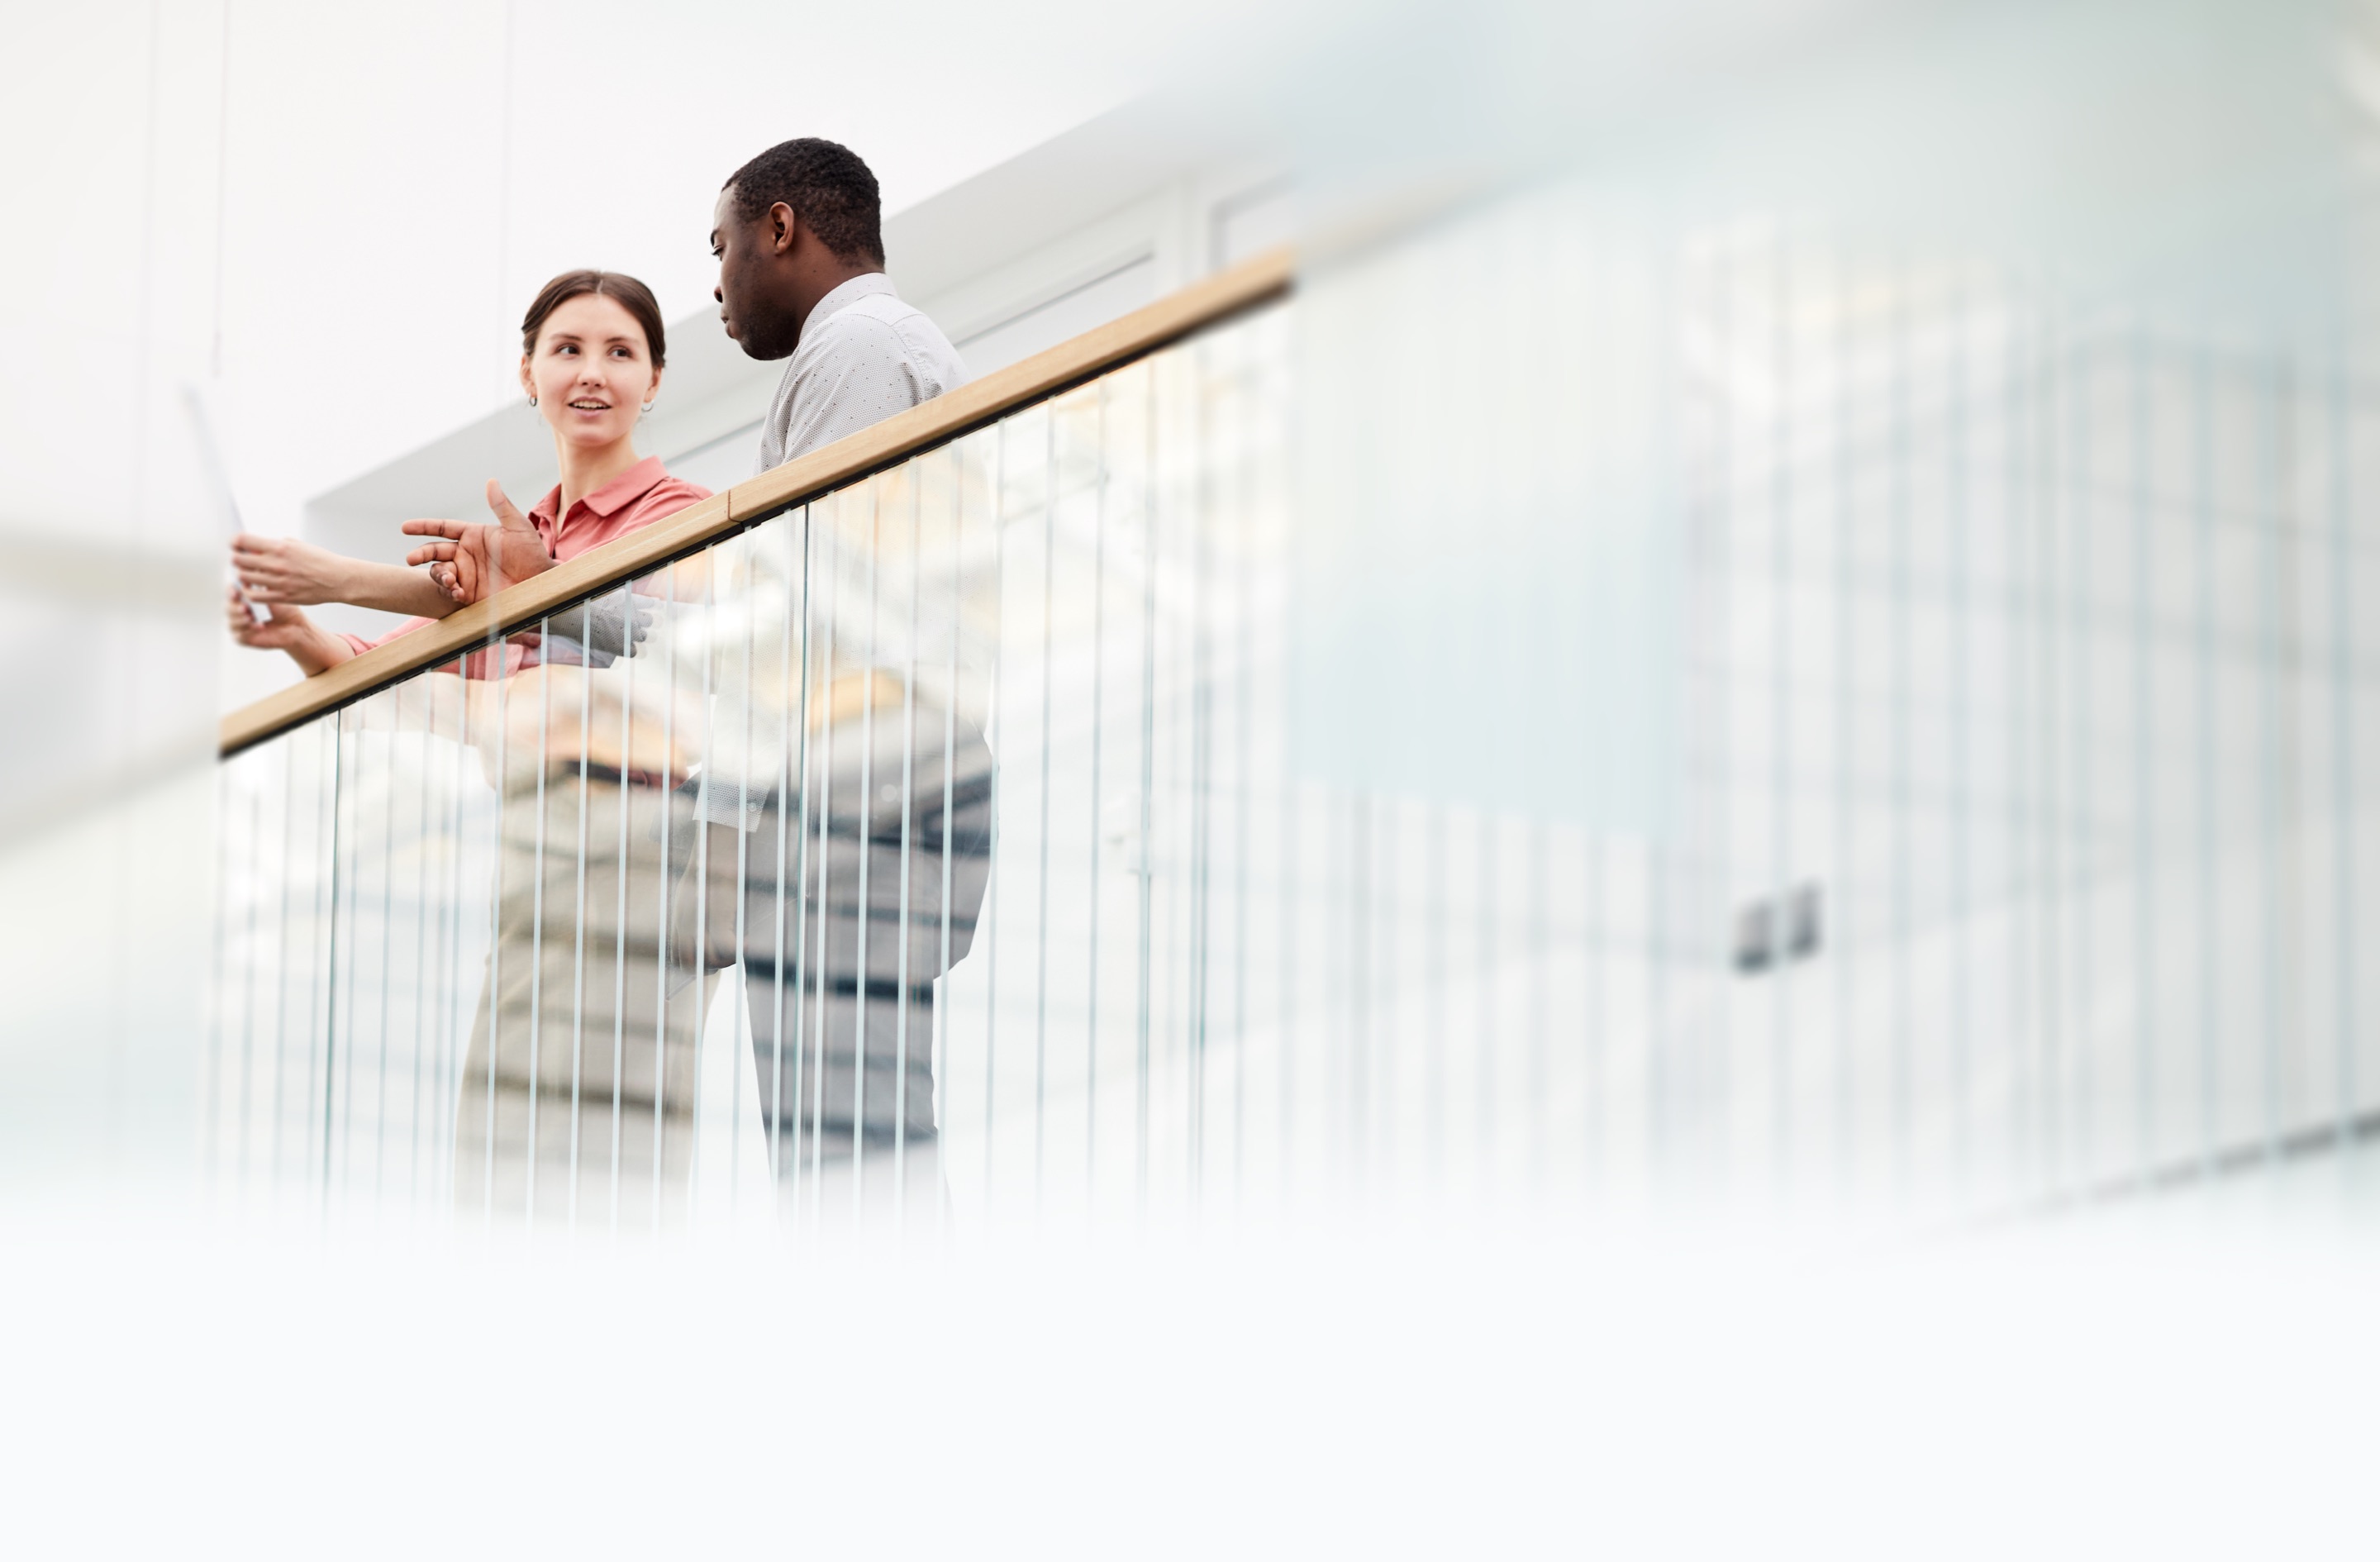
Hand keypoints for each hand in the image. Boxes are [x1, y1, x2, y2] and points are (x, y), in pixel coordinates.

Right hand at [226, 583, 315, 650]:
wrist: (295, 627)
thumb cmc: (285, 608)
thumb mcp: (273, 593)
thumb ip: (260, 582)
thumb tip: (253, 565)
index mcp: (242, 597)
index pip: (230, 592)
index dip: (231, 592)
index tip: (237, 592)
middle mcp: (237, 610)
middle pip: (228, 606)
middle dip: (235, 606)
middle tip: (245, 607)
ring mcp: (238, 624)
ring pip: (232, 621)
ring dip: (241, 618)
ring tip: (251, 616)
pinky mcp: (242, 638)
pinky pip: (239, 635)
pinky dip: (248, 630)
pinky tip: (259, 626)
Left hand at [229, 532, 354, 604]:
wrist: (338, 579)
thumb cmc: (320, 561)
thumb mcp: (297, 545)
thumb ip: (275, 545)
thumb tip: (256, 547)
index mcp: (280, 547)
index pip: (243, 541)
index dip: (235, 541)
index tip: (235, 543)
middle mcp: (276, 564)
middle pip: (238, 560)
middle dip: (237, 557)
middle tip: (240, 558)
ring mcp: (278, 581)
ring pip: (243, 577)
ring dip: (242, 574)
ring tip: (248, 573)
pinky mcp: (282, 596)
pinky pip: (253, 595)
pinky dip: (248, 591)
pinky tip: (252, 587)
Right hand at [402, 480, 554, 604]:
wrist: (541, 583)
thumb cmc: (532, 554)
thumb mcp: (518, 528)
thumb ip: (502, 507)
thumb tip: (491, 481)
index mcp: (473, 536)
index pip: (442, 528)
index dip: (423, 527)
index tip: (405, 527)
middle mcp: (465, 554)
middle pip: (434, 551)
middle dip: (421, 554)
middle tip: (411, 558)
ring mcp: (467, 574)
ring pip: (440, 571)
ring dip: (439, 574)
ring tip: (450, 579)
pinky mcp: (471, 592)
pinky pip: (452, 591)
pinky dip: (450, 590)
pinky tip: (458, 591)